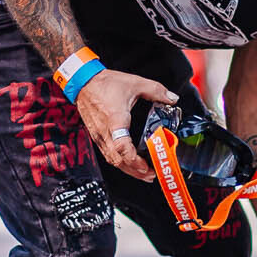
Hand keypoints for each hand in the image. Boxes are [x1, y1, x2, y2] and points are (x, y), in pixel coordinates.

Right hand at [75, 68, 175, 182]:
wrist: (83, 82)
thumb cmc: (106, 83)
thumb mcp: (135, 83)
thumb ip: (156, 90)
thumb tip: (173, 98)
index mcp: (115, 120)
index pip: (121, 146)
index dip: (134, 159)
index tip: (146, 165)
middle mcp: (105, 131)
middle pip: (118, 160)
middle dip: (136, 171)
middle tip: (152, 174)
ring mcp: (99, 136)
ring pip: (112, 160)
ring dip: (129, 170)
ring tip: (145, 173)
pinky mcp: (97, 137)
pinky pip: (108, 154)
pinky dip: (120, 163)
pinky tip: (130, 164)